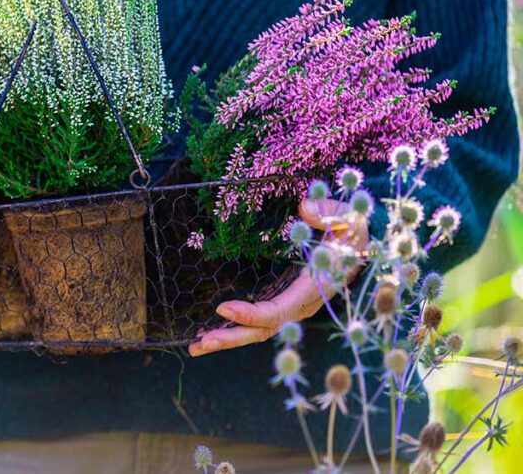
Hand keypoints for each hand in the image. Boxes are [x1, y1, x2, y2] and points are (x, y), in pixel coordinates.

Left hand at [187, 198, 366, 356]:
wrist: (360, 246)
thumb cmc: (352, 232)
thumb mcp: (349, 218)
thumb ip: (329, 212)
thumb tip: (304, 209)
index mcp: (313, 288)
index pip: (279, 310)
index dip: (251, 313)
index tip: (222, 308)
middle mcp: (301, 305)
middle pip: (263, 329)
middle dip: (231, 338)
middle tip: (199, 344)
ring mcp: (291, 306)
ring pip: (258, 330)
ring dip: (228, 339)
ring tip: (195, 346)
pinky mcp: (283, 302)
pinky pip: (257, 321)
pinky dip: (234, 328)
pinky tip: (208, 333)